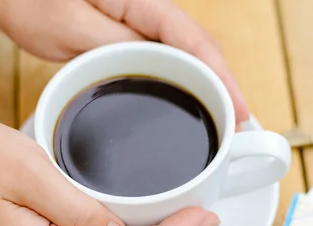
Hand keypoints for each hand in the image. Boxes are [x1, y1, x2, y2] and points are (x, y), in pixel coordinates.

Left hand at [0, 0, 249, 123]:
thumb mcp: (73, 28)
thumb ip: (120, 48)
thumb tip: (162, 72)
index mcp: (141, 1)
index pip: (193, 39)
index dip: (222, 76)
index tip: (239, 109)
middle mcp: (148, 10)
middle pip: (200, 49)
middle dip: (223, 86)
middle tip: (239, 127)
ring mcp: (140, 24)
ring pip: (186, 57)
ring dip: (207, 88)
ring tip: (224, 122)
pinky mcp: (130, 37)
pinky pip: (166, 60)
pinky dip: (183, 84)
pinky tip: (190, 106)